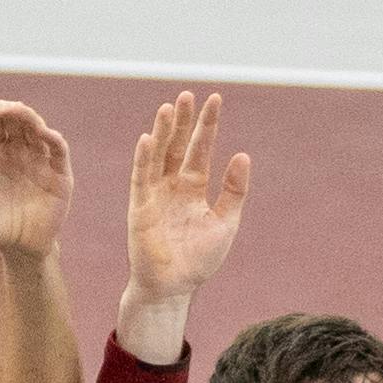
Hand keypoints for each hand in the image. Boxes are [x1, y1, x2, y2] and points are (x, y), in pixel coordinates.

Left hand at [0, 99, 72, 259]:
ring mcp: (39, 159)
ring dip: (28, 117)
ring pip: (36, 128)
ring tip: (18, 111)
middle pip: (15, 120)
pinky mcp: (59, 173)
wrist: (22, 248)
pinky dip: (53, 139)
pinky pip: (58, 150)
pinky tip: (45, 133)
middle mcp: (17, 150)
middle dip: (8, 110)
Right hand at [122, 89, 252, 310]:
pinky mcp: (139, 207)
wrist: (174, 288)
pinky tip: (149, 138)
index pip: (200, 149)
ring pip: (158, 155)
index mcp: (193, 188)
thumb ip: (234, 190)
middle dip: (183, 120)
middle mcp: (172, 186)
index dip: (208, 125)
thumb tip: (243, 155)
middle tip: (189, 94)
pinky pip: (141, 178)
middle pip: (178, 145)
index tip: (215, 99)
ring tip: (169, 107)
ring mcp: (154, 194)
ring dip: (163, 132)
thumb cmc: (198, 260)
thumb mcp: (225, 222)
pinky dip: (144, 158)